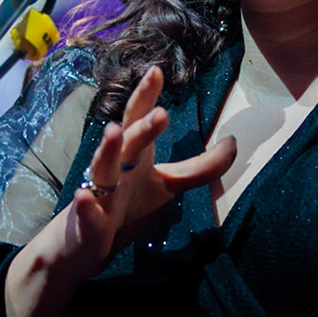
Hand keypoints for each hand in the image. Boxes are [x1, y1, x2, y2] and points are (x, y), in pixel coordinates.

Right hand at [4, 66, 235, 316]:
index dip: (146, 96)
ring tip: (113, 132)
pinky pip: (86, 213)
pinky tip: (84, 196)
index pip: (139, 120)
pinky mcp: (87, 223)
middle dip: (141, 127)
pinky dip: (86, 205)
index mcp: (133, 156)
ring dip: (107, 151)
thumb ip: (200, 167)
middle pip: (127, 141)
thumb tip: (232, 143)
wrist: (85, 246)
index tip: (156, 70)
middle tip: (160, 113)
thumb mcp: (168, 185)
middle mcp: (115, 168)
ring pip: (102, 168)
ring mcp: (99, 194)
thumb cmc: (127, 207)